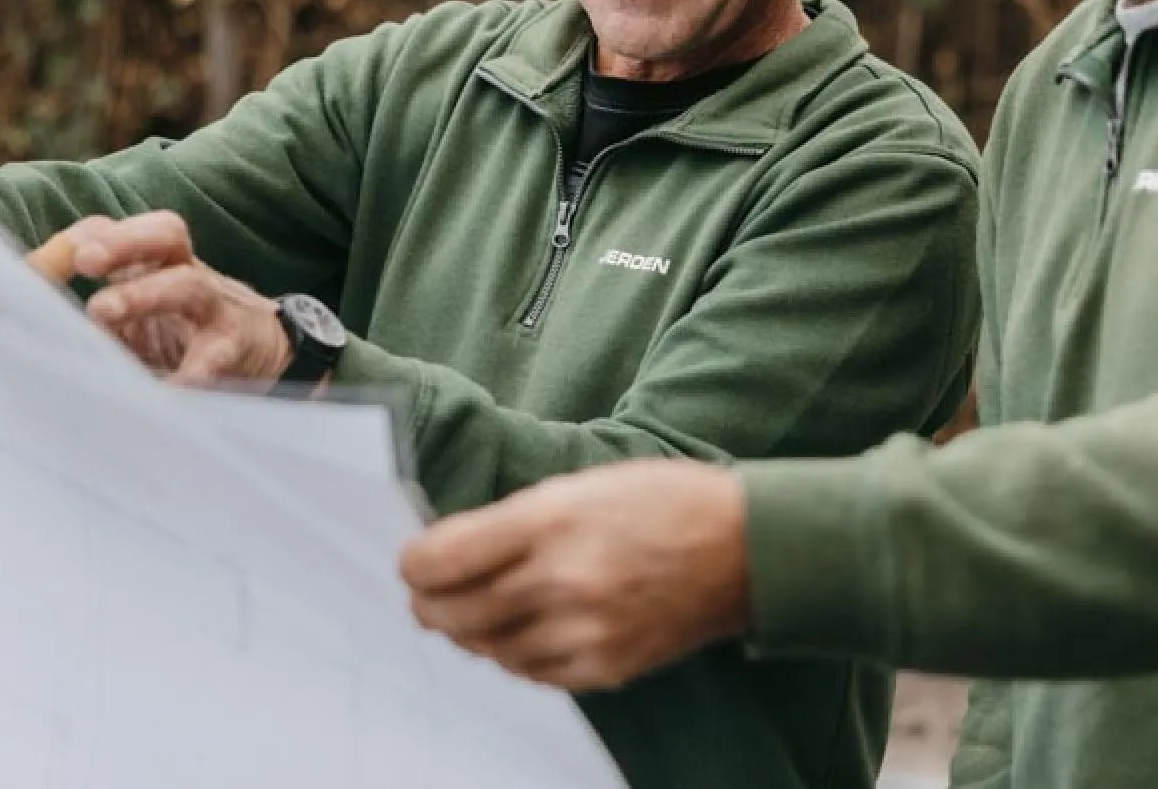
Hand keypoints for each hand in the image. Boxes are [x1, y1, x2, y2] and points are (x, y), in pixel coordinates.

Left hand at [28, 212, 290, 385]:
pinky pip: (213, 353)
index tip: (47, 259)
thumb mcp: (135, 316)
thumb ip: (92, 316)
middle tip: (84, 260)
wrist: (263, 350)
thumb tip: (24, 316)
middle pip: (166, 234)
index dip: (87, 237)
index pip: (119, 231)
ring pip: (187, 284)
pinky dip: (190, 371)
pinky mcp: (234, 346)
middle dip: (123, 242)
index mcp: (153, 263)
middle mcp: (185, 273)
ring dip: (144, 294)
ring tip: (101, 312)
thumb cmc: (182, 331)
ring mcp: (214, 307)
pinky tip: (165, 388)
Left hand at [400, 459, 751, 690]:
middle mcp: (560, 578)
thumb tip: (452, 553)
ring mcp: (583, 630)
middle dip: (429, 604)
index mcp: (550, 517)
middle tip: (427, 597)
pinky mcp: (604, 666)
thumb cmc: (663, 501)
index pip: (441, 557)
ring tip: (479, 612)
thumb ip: (516, 519)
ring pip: (487, 648)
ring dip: (473, 631)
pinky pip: (531, 673)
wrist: (743, 548)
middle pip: (452, 612)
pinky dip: (516, 655)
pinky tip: (525, 632)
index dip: (414, 563)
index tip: (413, 562)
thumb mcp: (583, 484)